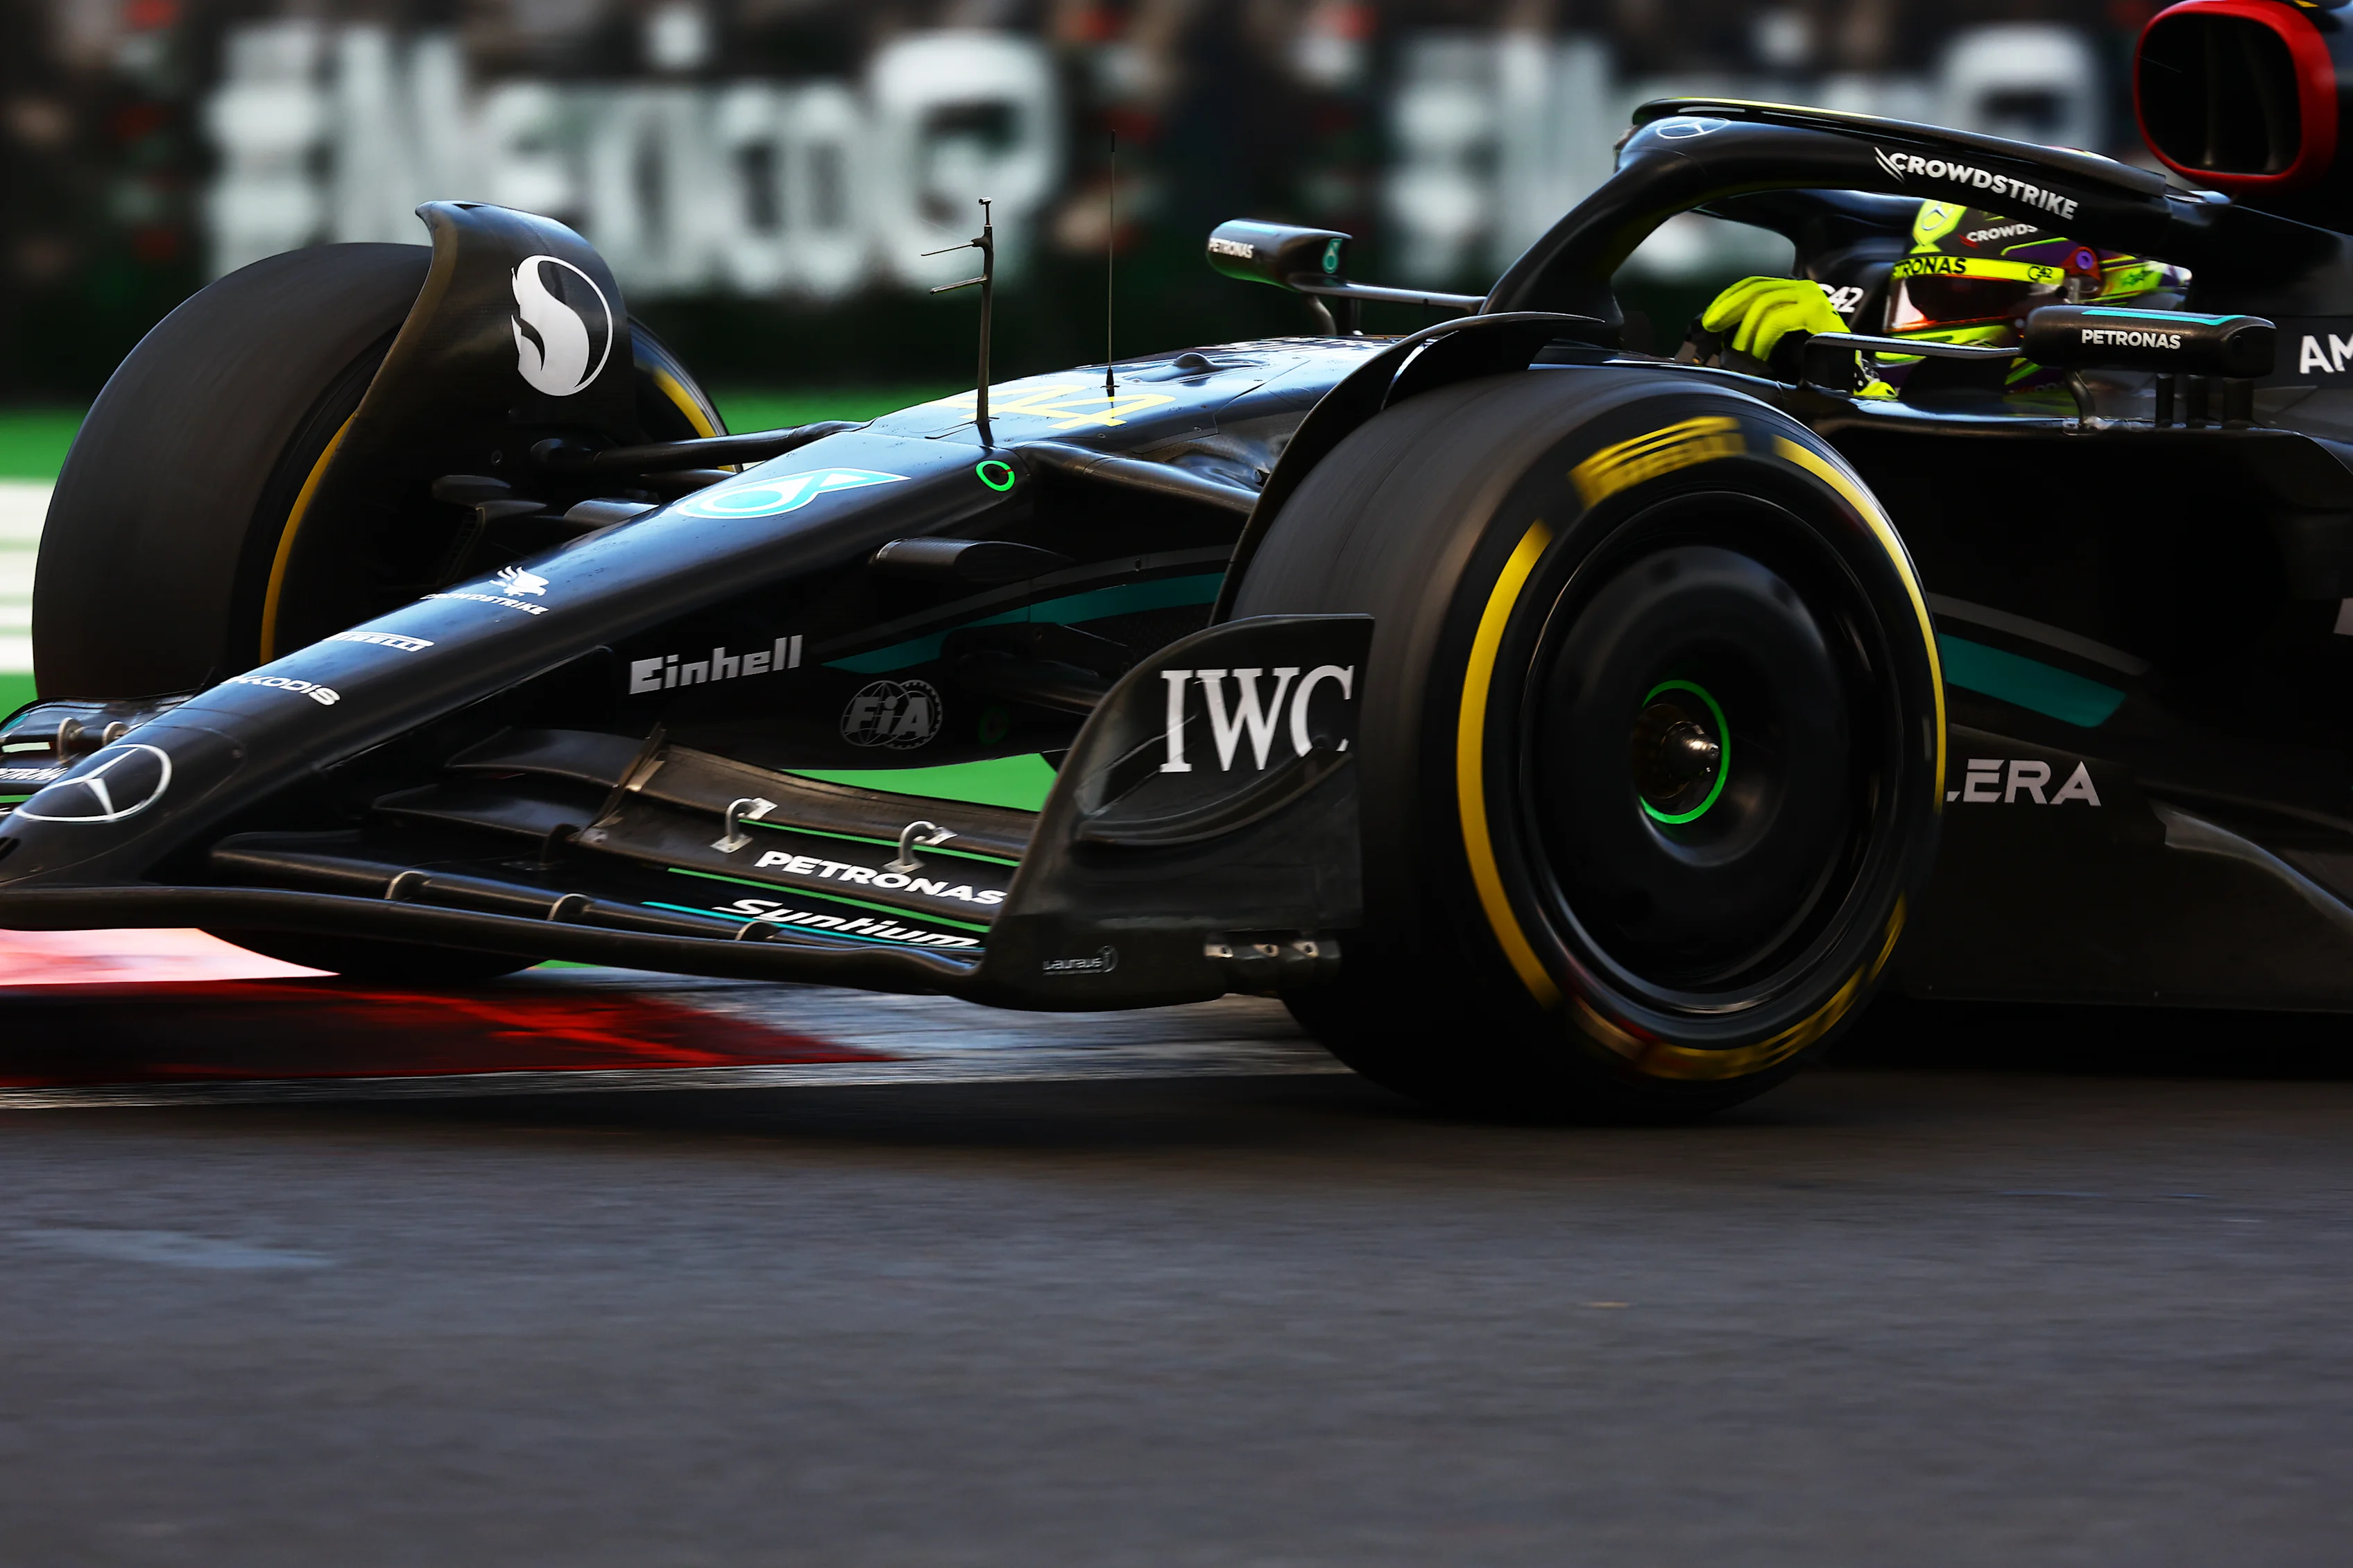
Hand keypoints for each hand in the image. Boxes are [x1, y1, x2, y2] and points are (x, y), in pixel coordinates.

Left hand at [1700, 276, 1849, 361]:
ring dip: (1745, 331)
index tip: (1709, 320)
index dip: (1727, 299)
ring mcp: (1811, 298)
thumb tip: (1719, 332)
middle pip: (1755, 289)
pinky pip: (1777, 320)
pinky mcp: (1816, 311)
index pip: (1753, 285)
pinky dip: (1761, 339)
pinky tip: (1756, 356)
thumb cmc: (1809, 364)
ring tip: (1737, 353)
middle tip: (1711, 330)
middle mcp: (1802, 289)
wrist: (1843, 379)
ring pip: (1763, 303)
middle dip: (1728, 309)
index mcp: (1791, 292)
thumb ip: (1755, 329)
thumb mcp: (1775, 341)